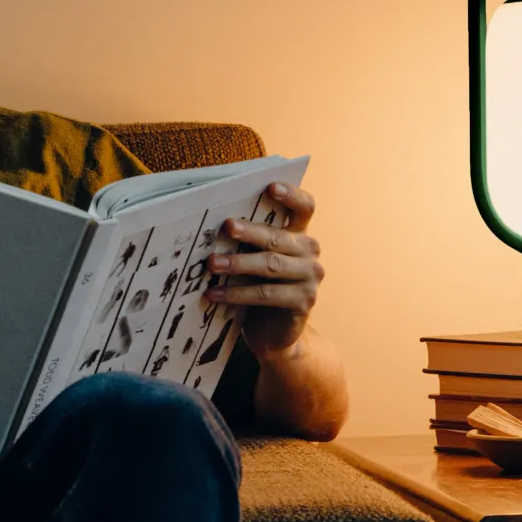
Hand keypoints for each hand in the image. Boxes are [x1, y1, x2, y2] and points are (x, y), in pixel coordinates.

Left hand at [209, 183, 323, 359]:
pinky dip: (237, 294)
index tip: (270, 186)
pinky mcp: (303, 302)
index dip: (291, 195)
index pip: (305, 207)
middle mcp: (310, 253)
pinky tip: (214, 294)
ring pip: (271, 266)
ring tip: (212, 264)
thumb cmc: (258, 290)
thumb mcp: (254, 262)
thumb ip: (246, 242)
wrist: (273, 335)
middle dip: (251, 232)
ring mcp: (310, 279)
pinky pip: (266, 295)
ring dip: (239, 264)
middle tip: (227, 227)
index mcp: (300, 235)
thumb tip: (213, 224)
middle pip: (279, 237)